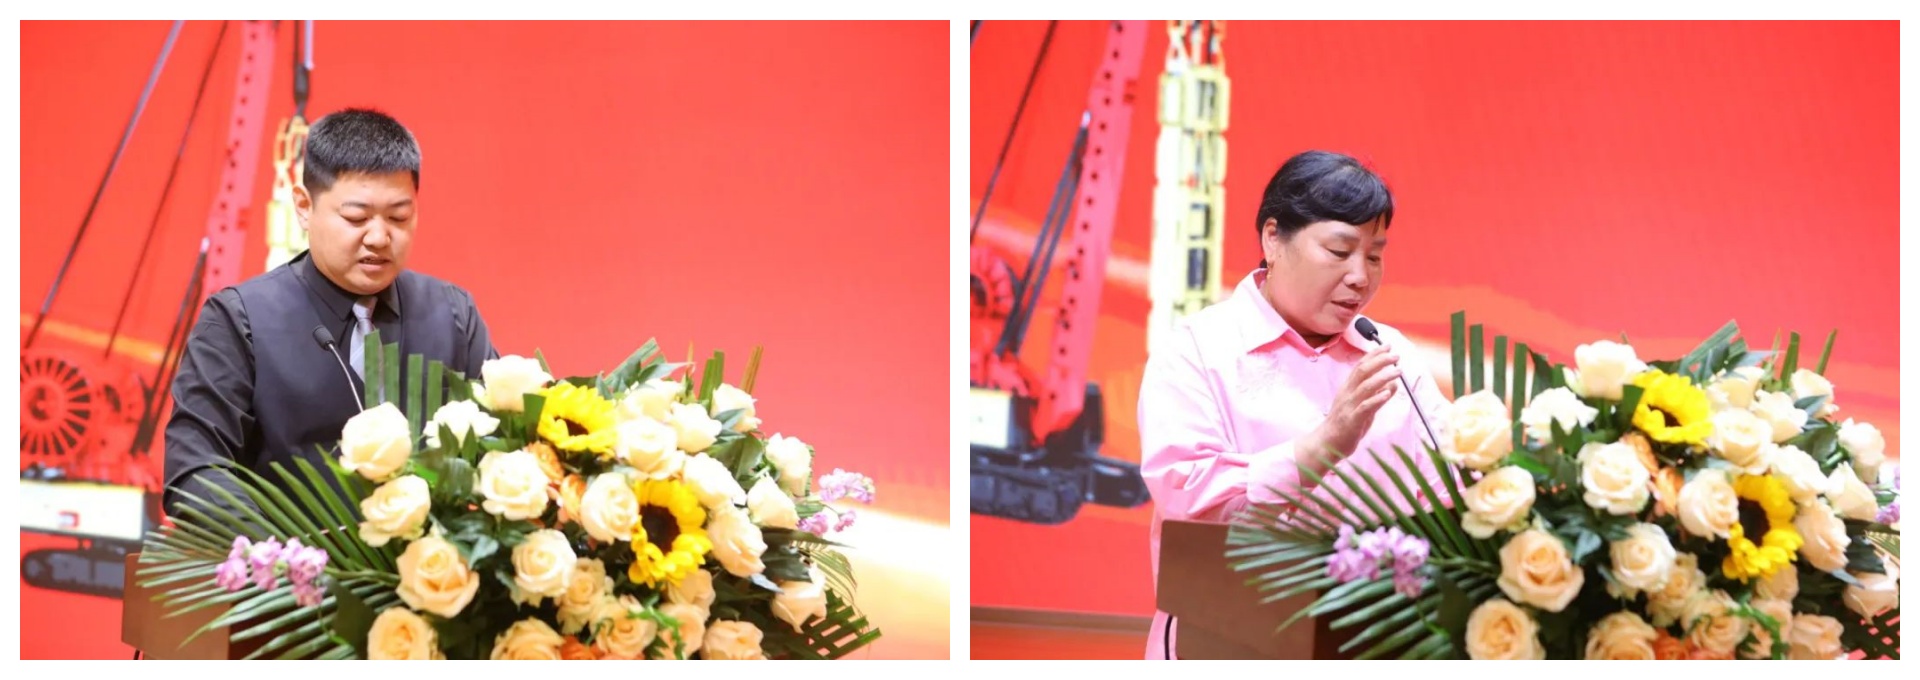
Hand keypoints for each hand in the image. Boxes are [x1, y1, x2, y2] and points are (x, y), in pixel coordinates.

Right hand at [1300, 344, 1400, 473]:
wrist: (1325, 444)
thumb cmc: (1344, 425)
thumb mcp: (1361, 407)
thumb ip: (1376, 395)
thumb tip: (1393, 383)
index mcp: (1347, 388)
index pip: (1361, 366)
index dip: (1374, 354)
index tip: (1387, 346)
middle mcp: (1347, 394)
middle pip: (1363, 371)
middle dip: (1380, 361)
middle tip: (1395, 355)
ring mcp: (1349, 406)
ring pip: (1366, 386)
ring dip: (1383, 376)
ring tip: (1397, 371)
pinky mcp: (1352, 420)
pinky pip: (1365, 407)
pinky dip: (1377, 398)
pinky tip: (1388, 393)